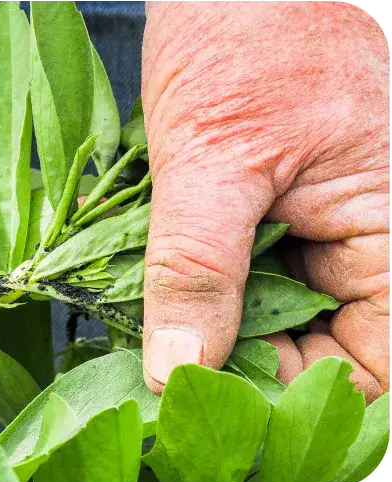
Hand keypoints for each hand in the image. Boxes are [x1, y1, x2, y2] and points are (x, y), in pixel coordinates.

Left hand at [141, 0, 388, 399]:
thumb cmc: (238, 43)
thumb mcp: (212, 160)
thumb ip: (200, 269)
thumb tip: (177, 371)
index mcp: (391, 228)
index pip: (376, 361)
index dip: (301, 387)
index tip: (217, 391)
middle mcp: (368, 236)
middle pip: (324, 343)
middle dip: (250, 359)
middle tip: (171, 366)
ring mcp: (321, 225)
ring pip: (280, 313)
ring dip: (221, 325)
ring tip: (160, 326)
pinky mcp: (279, 212)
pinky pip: (251, 273)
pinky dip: (209, 289)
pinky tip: (164, 291)